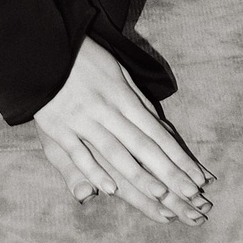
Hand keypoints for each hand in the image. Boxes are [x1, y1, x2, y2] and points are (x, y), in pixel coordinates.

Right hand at [33, 37, 212, 224]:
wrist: (44, 47)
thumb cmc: (85, 60)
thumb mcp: (117, 70)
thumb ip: (137, 99)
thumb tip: (159, 123)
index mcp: (123, 97)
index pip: (158, 132)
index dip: (179, 156)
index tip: (198, 178)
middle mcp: (107, 110)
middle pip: (143, 146)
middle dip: (169, 172)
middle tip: (191, 195)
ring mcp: (83, 120)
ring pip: (115, 152)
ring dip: (139, 175)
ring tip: (161, 195)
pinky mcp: (59, 128)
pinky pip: (79, 154)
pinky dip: (94, 171)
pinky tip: (110, 189)